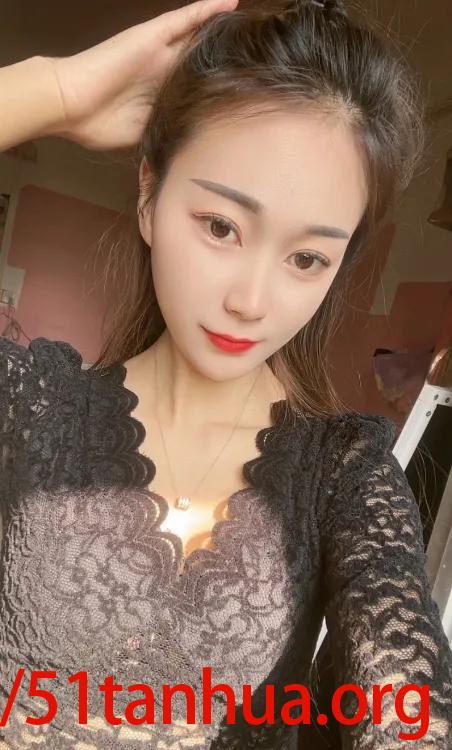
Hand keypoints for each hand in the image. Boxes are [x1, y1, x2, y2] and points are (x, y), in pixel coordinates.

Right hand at [46, 0, 238, 149]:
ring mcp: (159, 51)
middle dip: (226, 56)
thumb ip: (167, 128)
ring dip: (221, 30)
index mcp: (162, 93)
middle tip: (256, 55)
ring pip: (197, 35)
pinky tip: (230, 4)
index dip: (219, 83)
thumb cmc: (98, 123)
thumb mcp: (144, 133)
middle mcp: (163, 69)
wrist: (71, 104)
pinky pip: (185, 19)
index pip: (197, 84)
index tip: (245, 88)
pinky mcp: (153, 37)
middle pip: (201, 58)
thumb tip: (191, 142)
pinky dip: (206, 11)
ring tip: (252, 27)